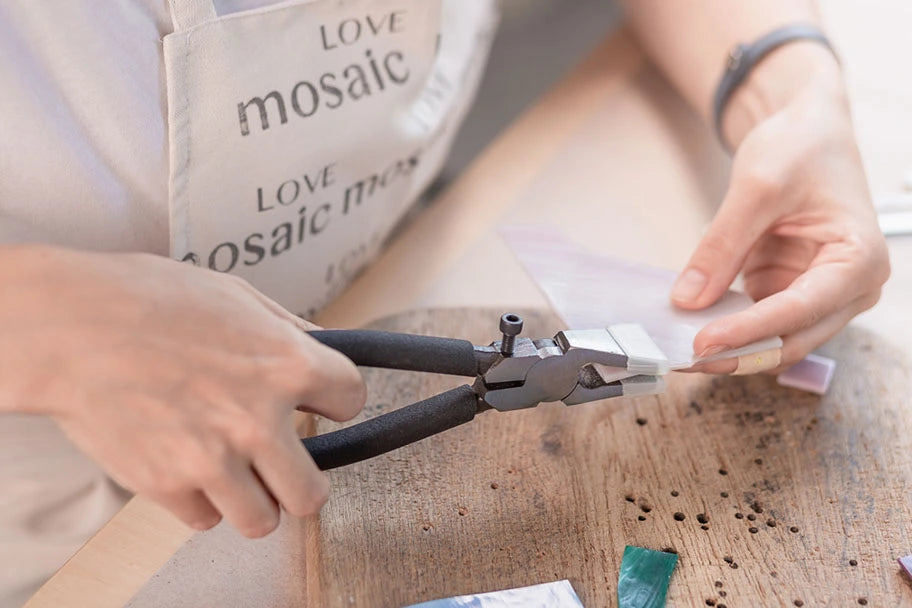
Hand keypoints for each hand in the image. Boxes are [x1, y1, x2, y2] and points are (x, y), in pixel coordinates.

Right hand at [0, 246, 365, 535]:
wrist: (68, 326)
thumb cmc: (148, 299)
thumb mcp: (235, 296)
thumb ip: (287, 330)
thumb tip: (321, 347)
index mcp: (287, 365)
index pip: (351, 401)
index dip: (336, 401)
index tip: (321, 404)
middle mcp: (259, 421)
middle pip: (313, 494)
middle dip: (302, 479)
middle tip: (285, 463)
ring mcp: (213, 461)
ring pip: (262, 520)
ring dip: (253, 500)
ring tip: (235, 474)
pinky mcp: (166, 486)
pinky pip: (203, 519)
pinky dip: (199, 501)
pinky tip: (188, 468)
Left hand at [671, 45, 889, 373]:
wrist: (806, 131)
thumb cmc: (800, 148)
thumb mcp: (757, 188)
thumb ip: (722, 246)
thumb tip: (688, 299)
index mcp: (859, 260)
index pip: (800, 309)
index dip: (749, 331)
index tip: (703, 342)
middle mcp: (848, 288)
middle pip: (791, 338)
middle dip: (738, 353)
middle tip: (684, 359)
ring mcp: (820, 296)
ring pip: (774, 341)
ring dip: (731, 350)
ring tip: (680, 352)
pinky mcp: (790, 293)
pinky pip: (758, 324)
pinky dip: (727, 331)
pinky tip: (691, 333)